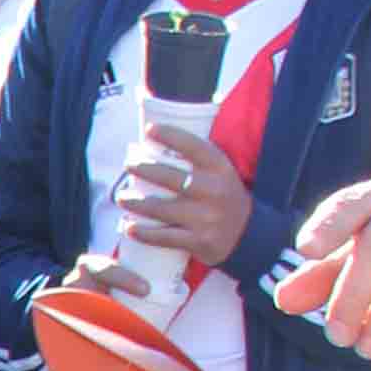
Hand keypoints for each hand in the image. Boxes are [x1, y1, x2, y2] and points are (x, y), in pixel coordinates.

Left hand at [112, 128, 254, 269]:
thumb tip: (158, 146)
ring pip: (161, 209)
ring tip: (121, 198)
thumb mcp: (221, 173)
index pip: (193, 146)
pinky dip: (143, 233)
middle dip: (144, 169)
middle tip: (128, 164)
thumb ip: (198, 161)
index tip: (149, 130)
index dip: (170, 135)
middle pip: (170, 177)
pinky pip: (164, 237)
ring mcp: (205, 218)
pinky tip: (128, 228)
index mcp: (220, 169)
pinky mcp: (199, 241)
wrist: (249, 235)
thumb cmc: (224, 197)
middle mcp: (213, 191)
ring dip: (136, 203)